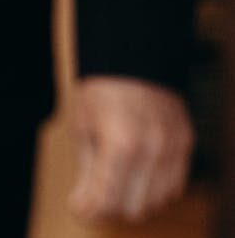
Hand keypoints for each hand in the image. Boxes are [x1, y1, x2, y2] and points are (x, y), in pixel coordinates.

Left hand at [68, 76, 194, 223]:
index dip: (90, 209)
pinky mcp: (186, 142)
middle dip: (110, 206)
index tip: (78, 206)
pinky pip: (175, 184)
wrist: (131, 56)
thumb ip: (88, 172)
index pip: (108, 200)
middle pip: (134, 207)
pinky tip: (136, 176)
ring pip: (157, 200)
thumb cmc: (100, 90)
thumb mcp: (83, 129)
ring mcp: (173, 146)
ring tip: (113, 183)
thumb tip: (84, 204)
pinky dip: (155, 188)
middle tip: (93, 195)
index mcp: (121, 145)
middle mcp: (152, 149)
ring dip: (134, 199)